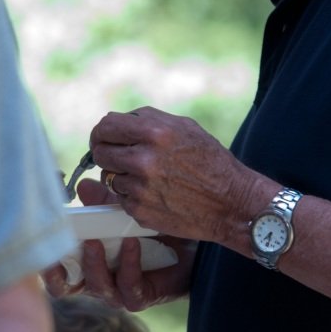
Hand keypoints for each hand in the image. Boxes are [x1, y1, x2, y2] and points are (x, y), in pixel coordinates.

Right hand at [42, 174, 195, 309]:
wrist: (195, 243)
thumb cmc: (156, 228)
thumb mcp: (126, 211)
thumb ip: (104, 202)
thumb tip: (82, 186)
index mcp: (88, 262)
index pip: (57, 269)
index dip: (43, 260)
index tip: (36, 239)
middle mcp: (99, 281)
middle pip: (66, 288)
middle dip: (58, 271)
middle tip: (58, 246)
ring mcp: (119, 292)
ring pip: (98, 287)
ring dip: (94, 264)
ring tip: (95, 240)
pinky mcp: (143, 297)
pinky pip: (129, 287)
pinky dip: (128, 264)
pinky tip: (131, 242)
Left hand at [88, 105, 264, 247]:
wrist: (230, 203)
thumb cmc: (210, 161)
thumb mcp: (185, 128)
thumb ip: (148, 121)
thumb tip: (116, 122)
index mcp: (155, 133)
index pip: (106, 126)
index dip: (101, 132)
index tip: (102, 138)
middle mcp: (143, 160)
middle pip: (100, 152)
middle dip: (106, 153)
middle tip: (118, 157)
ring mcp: (139, 188)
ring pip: (109, 176)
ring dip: (122, 175)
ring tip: (149, 177)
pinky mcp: (139, 211)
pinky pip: (121, 198)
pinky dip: (133, 195)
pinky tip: (156, 193)